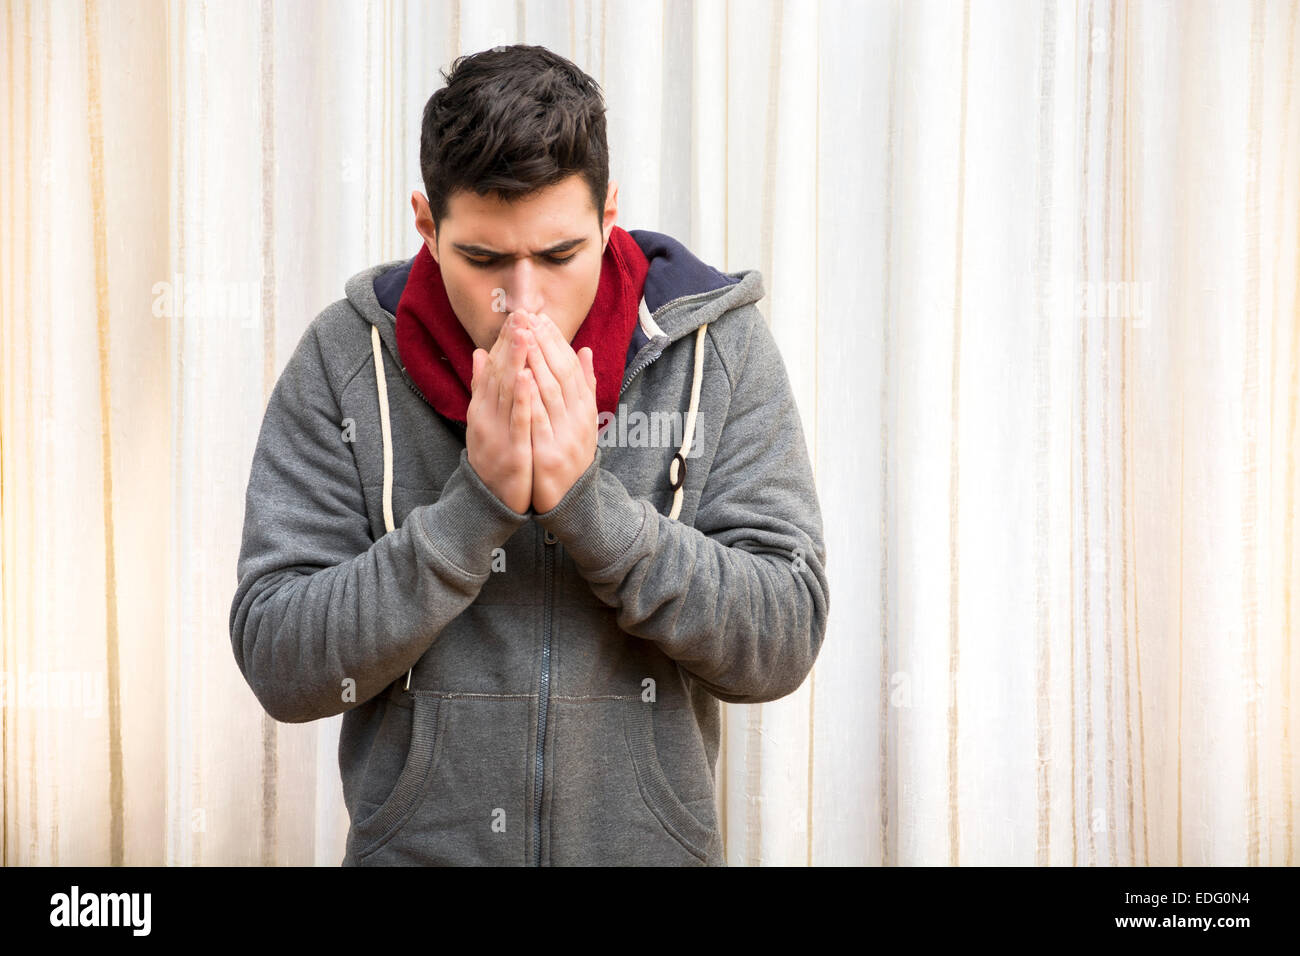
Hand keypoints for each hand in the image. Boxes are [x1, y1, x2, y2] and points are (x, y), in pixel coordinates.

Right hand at [466, 311, 533, 513]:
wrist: (488, 502)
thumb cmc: (492, 457)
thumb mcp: (483, 420)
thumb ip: (482, 388)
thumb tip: (479, 354)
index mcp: (482, 407)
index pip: (493, 366)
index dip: (504, 340)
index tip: (516, 314)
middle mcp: (485, 415)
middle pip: (498, 373)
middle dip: (510, 342)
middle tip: (521, 313)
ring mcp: (496, 432)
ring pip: (507, 391)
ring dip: (515, 361)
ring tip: (524, 333)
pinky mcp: (511, 449)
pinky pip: (517, 420)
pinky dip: (522, 398)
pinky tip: (528, 377)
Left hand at [517, 311, 596, 513]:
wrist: (570, 503)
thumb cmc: (569, 457)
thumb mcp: (580, 421)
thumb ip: (583, 387)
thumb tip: (584, 350)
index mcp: (584, 410)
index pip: (570, 368)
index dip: (557, 341)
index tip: (541, 318)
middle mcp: (578, 420)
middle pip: (561, 374)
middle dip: (544, 342)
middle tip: (529, 316)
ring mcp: (564, 437)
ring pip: (551, 392)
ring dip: (537, 360)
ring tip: (524, 334)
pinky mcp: (548, 454)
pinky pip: (539, 420)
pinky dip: (531, 396)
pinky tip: (522, 375)